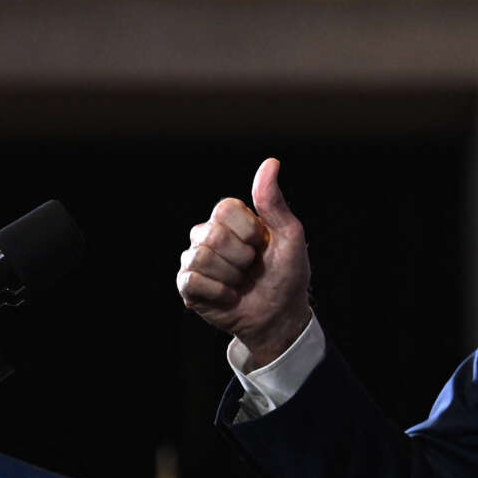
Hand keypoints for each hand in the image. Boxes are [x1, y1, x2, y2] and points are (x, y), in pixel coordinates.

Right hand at [177, 158, 310, 367]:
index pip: (225, 208)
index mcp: (230, 219)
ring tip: (240, 282)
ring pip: (200, 258)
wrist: (280, 315)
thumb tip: (271, 162)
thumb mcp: (289, 235)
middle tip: (251, 267)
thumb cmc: (287, 273)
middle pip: (212, 234)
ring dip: (230, 276)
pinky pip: (192, 281)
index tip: (263, 244)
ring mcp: (195, 260)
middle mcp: (207, 235)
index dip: (248, 230)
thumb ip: (273, 201)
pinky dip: (219, 293)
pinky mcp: (188, 287)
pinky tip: (229, 296)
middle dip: (241, 256)